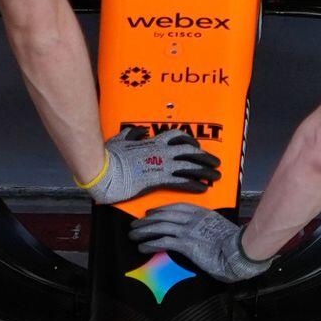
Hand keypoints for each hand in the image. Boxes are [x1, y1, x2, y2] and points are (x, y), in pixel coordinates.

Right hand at [86, 129, 220, 204]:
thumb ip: (131, 134)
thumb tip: (139, 131)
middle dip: (205, 157)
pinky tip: (203, 188)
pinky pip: (182, 182)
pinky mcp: (159, 180)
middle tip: (216, 163)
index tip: (197, 147)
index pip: (178, 137)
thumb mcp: (120, 139)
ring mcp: (162, 165)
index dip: (190, 142)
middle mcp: (162, 151)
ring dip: (206, 171)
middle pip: (190, 151)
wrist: (104, 169)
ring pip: (190, 166)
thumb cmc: (110, 156)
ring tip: (216, 176)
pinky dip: (194, 185)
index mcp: (154, 142)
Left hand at [130, 203, 270, 282]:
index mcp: (203, 214)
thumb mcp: (220, 231)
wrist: (240, 251)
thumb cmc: (235, 245)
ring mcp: (189, 230)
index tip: (152, 212)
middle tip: (136, 223)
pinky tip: (142, 246)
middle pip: (165, 215)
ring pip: (160, 226)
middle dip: (148, 219)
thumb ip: (209, 230)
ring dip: (144, 230)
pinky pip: (163, 241)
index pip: (178, 207)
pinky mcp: (186, 244)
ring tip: (133, 234)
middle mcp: (193, 219)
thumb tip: (202, 235)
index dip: (162, 209)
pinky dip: (150, 243)